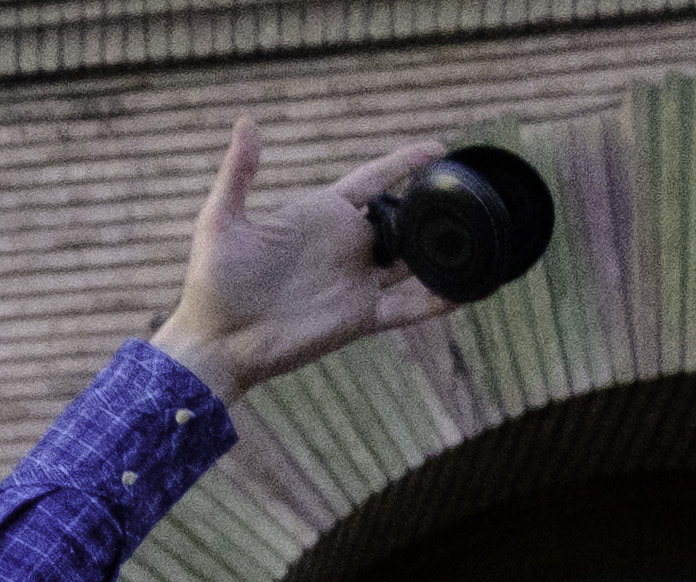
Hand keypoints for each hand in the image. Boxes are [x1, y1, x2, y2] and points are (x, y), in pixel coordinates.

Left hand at [152, 124, 456, 395]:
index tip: (438, 148)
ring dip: (444, 249)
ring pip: (413, 261)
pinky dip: (440, 300)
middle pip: (401, 219)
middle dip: (433, 205)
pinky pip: (409, 308)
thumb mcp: (221, 222)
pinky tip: (471, 288)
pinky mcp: (359, 317)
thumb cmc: (212, 285)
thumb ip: (238, 173)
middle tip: (469, 187)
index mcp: (321, 217)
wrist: (215, 344)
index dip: (404, 164)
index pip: (373, 181)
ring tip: (483, 231)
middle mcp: (346, 246)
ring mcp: (356, 282)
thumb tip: (246, 122)